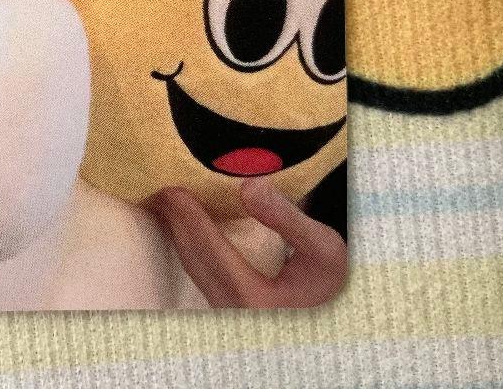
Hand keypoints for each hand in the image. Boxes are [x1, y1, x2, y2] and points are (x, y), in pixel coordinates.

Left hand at [145, 176, 347, 307]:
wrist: (342, 315)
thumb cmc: (333, 281)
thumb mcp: (322, 246)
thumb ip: (285, 217)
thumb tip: (247, 186)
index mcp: (257, 299)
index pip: (213, 252)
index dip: (190, 219)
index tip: (172, 190)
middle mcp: (239, 312)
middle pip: (197, 261)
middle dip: (176, 222)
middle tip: (159, 187)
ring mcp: (234, 314)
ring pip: (196, 270)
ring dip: (179, 234)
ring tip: (167, 201)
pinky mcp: (235, 309)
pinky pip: (203, 274)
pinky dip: (191, 247)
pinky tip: (187, 227)